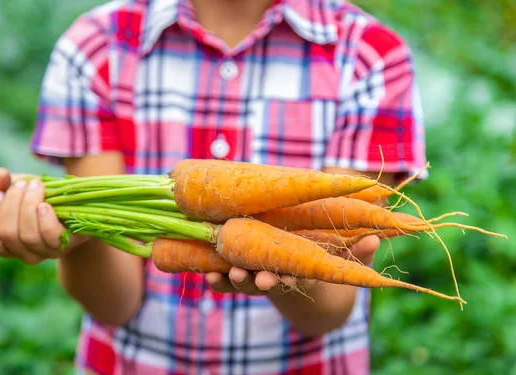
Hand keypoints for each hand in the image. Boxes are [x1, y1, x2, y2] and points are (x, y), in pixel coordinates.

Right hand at [0, 167, 85, 264]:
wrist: (72, 203)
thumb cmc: (35, 196)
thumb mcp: (11, 183)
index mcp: (1, 242)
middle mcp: (19, 252)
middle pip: (7, 234)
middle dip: (12, 204)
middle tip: (23, 184)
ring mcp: (42, 252)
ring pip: (28, 235)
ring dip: (29, 205)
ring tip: (36, 186)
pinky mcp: (63, 246)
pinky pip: (51, 237)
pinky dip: (45, 219)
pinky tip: (45, 204)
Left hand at [204, 235, 380, 295]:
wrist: (299, 269)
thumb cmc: (325, 257)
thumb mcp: (343, 256)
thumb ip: (359, 251)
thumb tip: (377, 239)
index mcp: (301, 275)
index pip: (296, 280)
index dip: (291, 280)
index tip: (287, 280)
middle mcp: (276, 276)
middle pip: (265, 282)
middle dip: (259, 281)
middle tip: (255, 278)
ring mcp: (256, 273)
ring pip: (242, 280)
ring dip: (232, 278)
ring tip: (226, 272)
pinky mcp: (239, 266)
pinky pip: (224, 276)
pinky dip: (215, 277)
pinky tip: (205, 273)